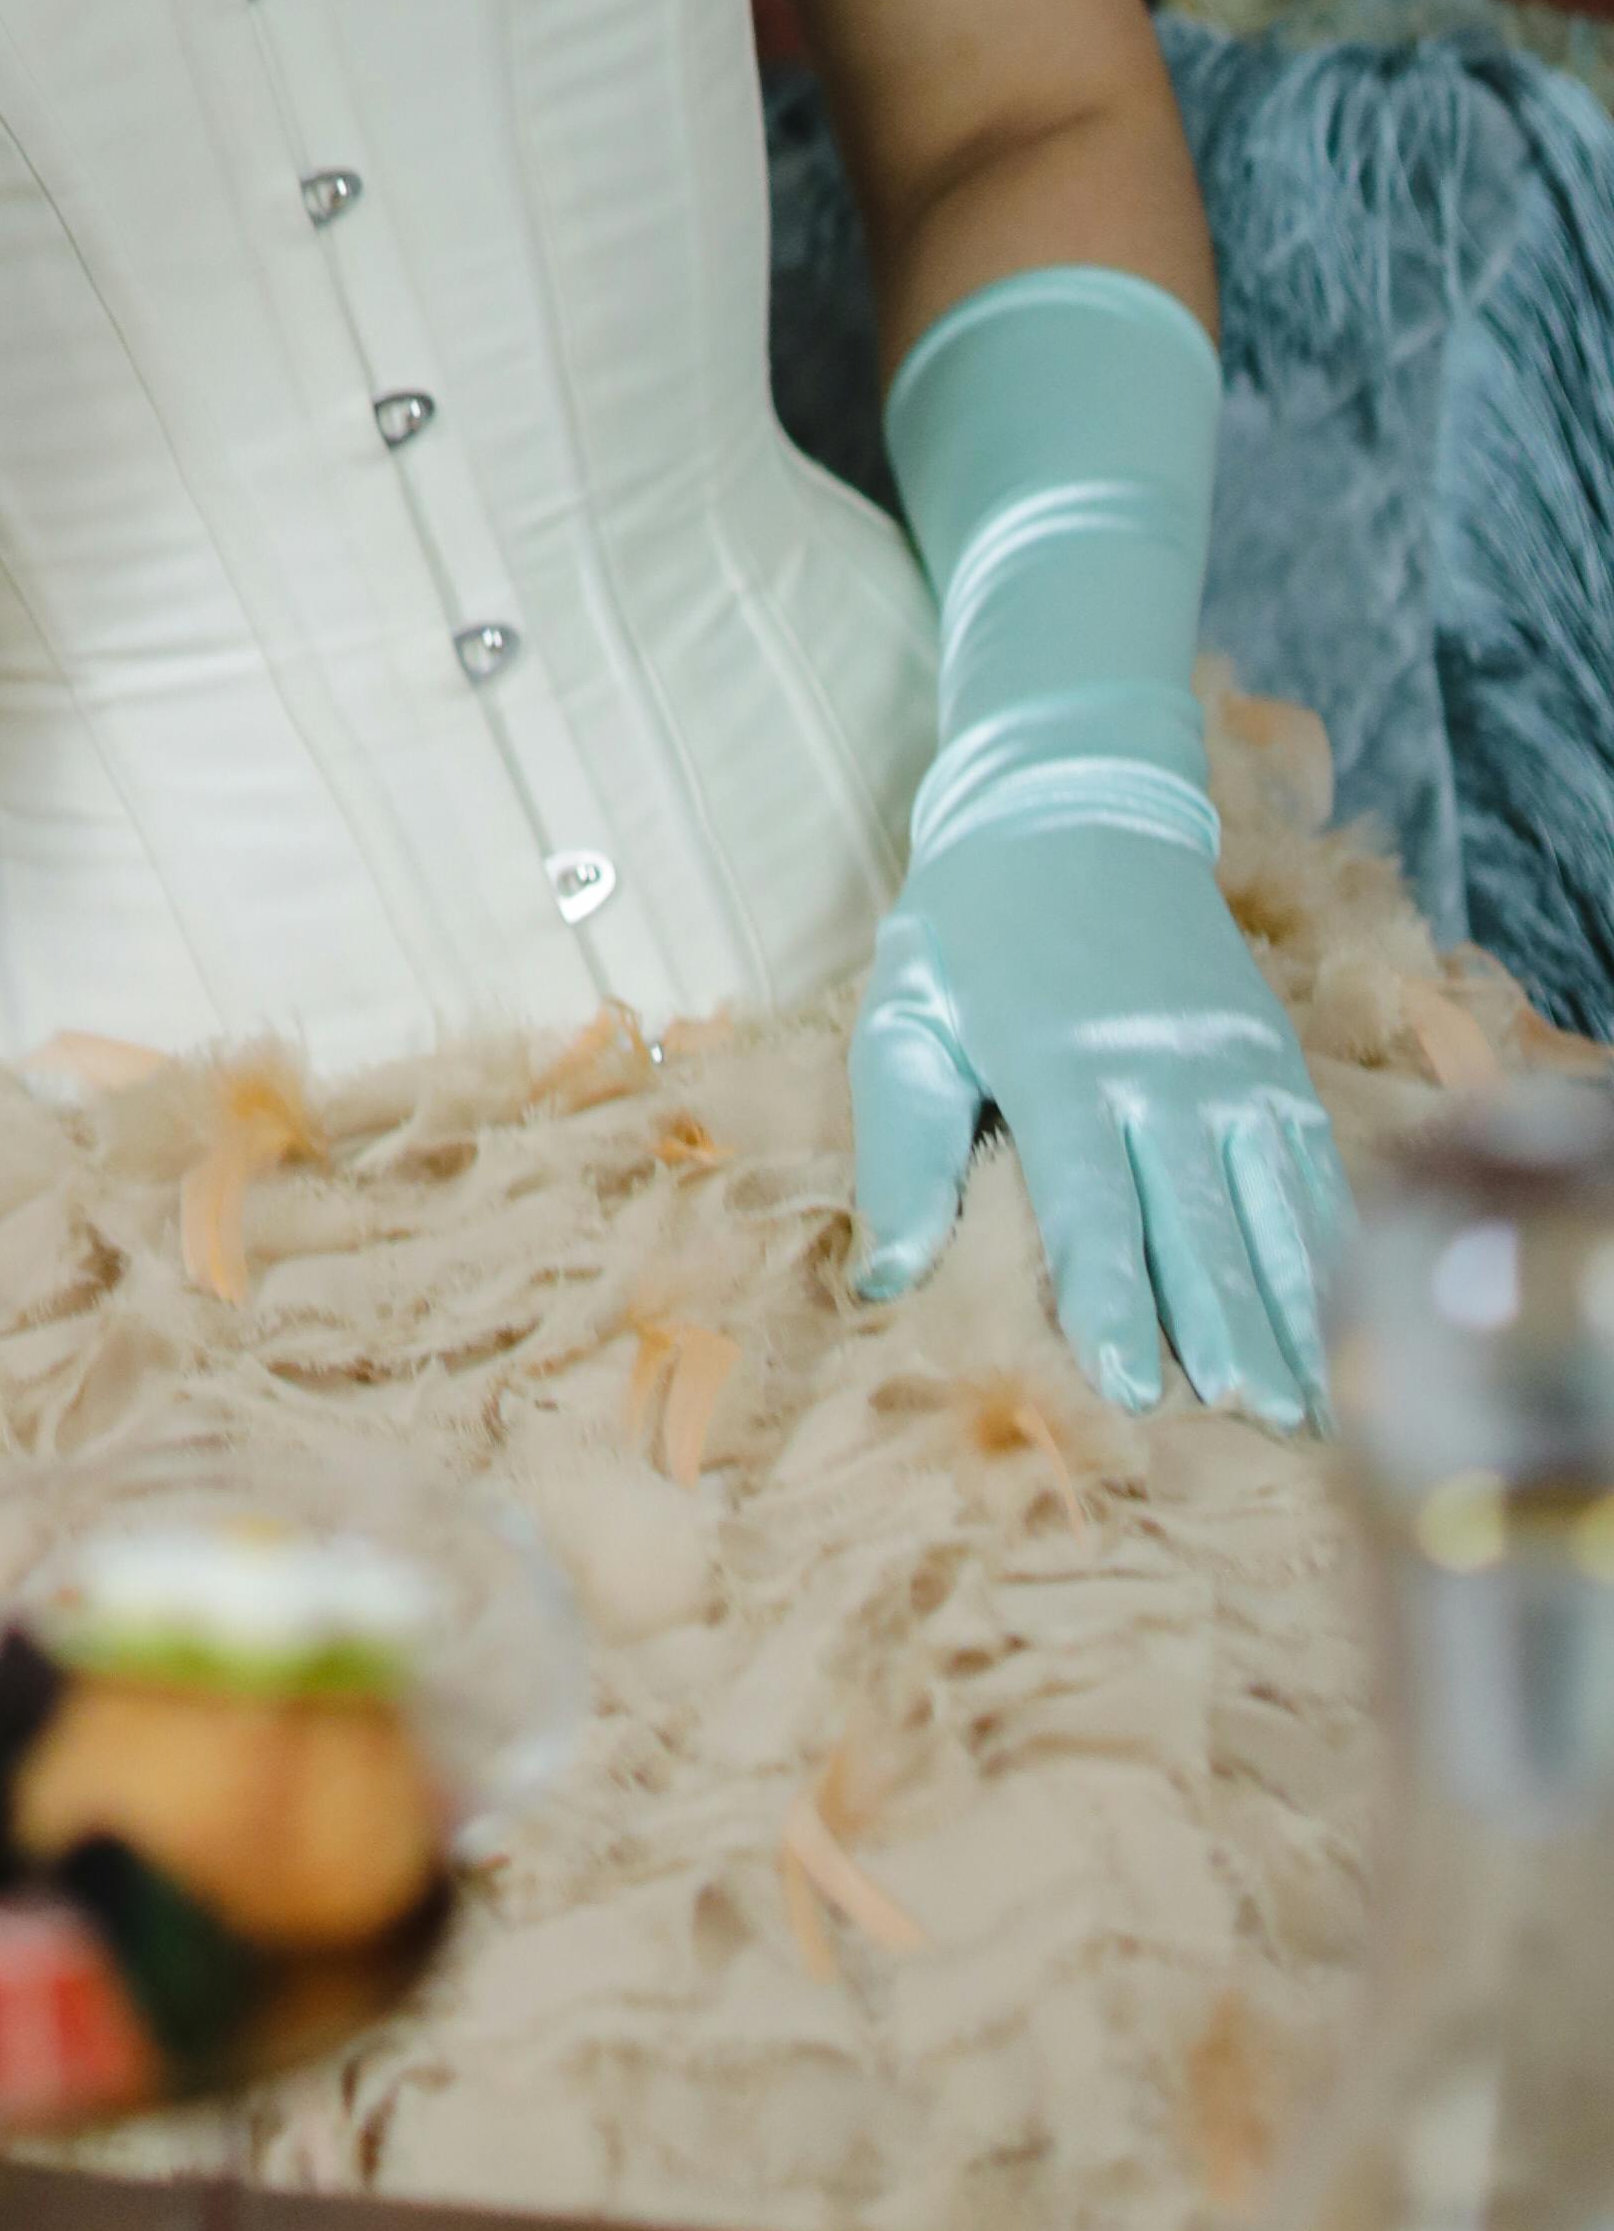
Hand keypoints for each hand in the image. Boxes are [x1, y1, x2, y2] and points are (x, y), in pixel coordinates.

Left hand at [849, 813, 1350, 1427]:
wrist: (1075, 803)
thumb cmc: (968, 925)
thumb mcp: (907, 1012)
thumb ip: (901, 1147)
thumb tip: (886, 1281)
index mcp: (1061, 1057)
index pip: (1092, 1198)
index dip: (1110, 1295)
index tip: (1130, 1388)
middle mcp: (1162, 1064)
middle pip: (1198, 1219)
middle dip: (1226, 1329)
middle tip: (1255, 1428)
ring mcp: (1233, 1060)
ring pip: (1272, 1204)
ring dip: (1294, 1310)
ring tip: (1312, 1412)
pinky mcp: (1274, 1056)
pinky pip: (1312, 1166)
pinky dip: (1329, 1247)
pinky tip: (1344, 1322)